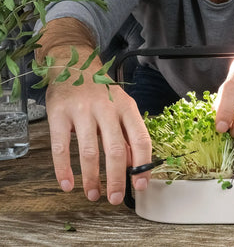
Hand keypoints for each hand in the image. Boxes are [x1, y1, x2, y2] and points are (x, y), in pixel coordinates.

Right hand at [45, 50, 151, 204]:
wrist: (73, 65)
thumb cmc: (101, 90)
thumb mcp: (121, 106)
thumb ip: (128, 133)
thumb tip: (136, 164)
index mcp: (126, 106)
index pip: (141, 139)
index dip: (143, 165)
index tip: (141, 185)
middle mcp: (106, 108)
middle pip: (116, 149)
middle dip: (116, 179)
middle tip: (116, 198)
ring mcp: (82, 110)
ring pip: (89, 152)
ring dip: (91, 178)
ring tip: (93, 194)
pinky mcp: (59, 114)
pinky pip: (61, 147)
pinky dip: (63, 170)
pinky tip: (68, 184)